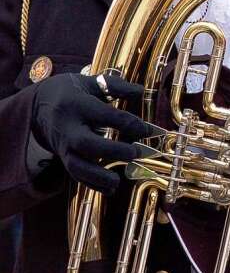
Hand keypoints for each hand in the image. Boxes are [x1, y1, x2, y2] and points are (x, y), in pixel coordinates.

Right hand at [31, 72, 149, 193]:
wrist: (38, 105)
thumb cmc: (71, 91)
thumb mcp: (90, 82)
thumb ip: (116, 86)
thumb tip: (140, 91)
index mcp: (76, 105)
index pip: (105, 115)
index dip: (129, 123)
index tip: (149, 130)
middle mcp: (68, 128)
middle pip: (87, 143)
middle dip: (112, 150)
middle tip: (136, 153)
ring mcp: (63, 146)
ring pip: (76, 165)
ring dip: (98, 176)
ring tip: (118, 181)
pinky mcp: (62, 158)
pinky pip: (75, 175)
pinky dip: (92, 184)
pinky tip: (110, 190)